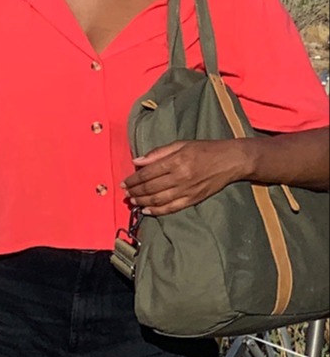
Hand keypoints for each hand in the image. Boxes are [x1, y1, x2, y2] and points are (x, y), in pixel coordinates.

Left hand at [123, 139, 249, 215]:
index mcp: (176, 161)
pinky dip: (157, 211)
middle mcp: (180, 177)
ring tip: (133, 201)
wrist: (231, 160)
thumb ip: (157, 153)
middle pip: (150, 187)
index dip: (133, 179)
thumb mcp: (181, 144)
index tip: (124, 182)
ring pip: (158, 199)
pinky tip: (147, 211)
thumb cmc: (205, 149)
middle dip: (135, 191)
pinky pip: (172, 208)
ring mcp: (187, 190)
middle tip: (125, 193)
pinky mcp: (194, 199)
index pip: (147, 173)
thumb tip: (137, 161)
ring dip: (142, 202)